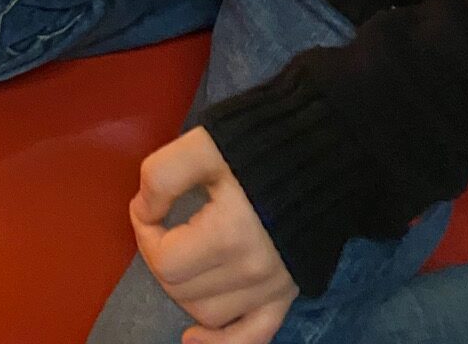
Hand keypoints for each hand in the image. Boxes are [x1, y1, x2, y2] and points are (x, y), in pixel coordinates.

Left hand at [130, 128, 296, 343]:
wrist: (323, 151)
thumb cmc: (258, 142)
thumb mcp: (202, 143)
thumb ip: (161, 175)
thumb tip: (144, 210)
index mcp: (230, 234)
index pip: (164, 260)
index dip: (144, 232)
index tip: (148, 205)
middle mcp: (252, 271)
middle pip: (181, 289)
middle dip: (160, 257)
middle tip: (161, 226)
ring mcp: (271, 288)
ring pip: (207, 314)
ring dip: (183, 290)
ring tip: (179, 260)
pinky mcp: (286, 294)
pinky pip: (253, 336)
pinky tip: (194, 339)